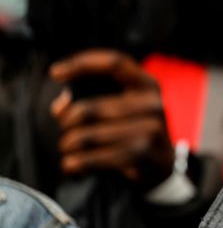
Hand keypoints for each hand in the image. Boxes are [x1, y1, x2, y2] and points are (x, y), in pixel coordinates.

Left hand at [50, 49, 174, 188]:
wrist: (163, 163)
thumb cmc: (134, 129)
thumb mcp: (123, 106)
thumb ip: (93, 97)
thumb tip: (61, 106)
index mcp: (147, 84)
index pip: (114, 63)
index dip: (82, 63)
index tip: (55, 73)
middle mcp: (152, 103)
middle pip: (90, 108)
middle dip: (66, 120)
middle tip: (63, 128)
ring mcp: (150, 129)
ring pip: (88, 135)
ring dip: (69, 144)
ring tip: (68, 148)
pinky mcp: (143, 154)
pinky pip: (95, 158)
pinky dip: (76, 163)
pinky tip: (71, 164)